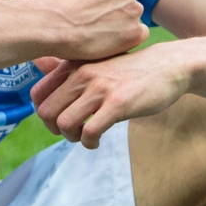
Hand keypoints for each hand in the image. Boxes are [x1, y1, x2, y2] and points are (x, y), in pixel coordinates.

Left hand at [30, 42, 190, 148]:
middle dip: (54, 130)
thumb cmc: (131, 69)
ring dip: (71, 138)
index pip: (38, 94)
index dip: (42, 113)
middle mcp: (82, 74)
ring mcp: (100, 88)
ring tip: (85, 137)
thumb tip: (38, 65)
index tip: (57, 120)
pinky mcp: (118, 104)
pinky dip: (89, 143)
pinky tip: (97, 141)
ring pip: (64, 123)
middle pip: (46, 112)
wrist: (168, 66)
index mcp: (74, 65)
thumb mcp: (98, 62)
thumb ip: (70, 69)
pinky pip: (89, 131)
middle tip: (71, 132)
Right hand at [32, 0, 147, 60]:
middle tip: (88, 15)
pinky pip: (137, 34)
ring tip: (94, 29)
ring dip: (117, 22)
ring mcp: (135, 9)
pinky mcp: (135, 33)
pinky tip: (104, 39)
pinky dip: (124, 38)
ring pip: (130, 16)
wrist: (49, 25)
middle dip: (110, 6)